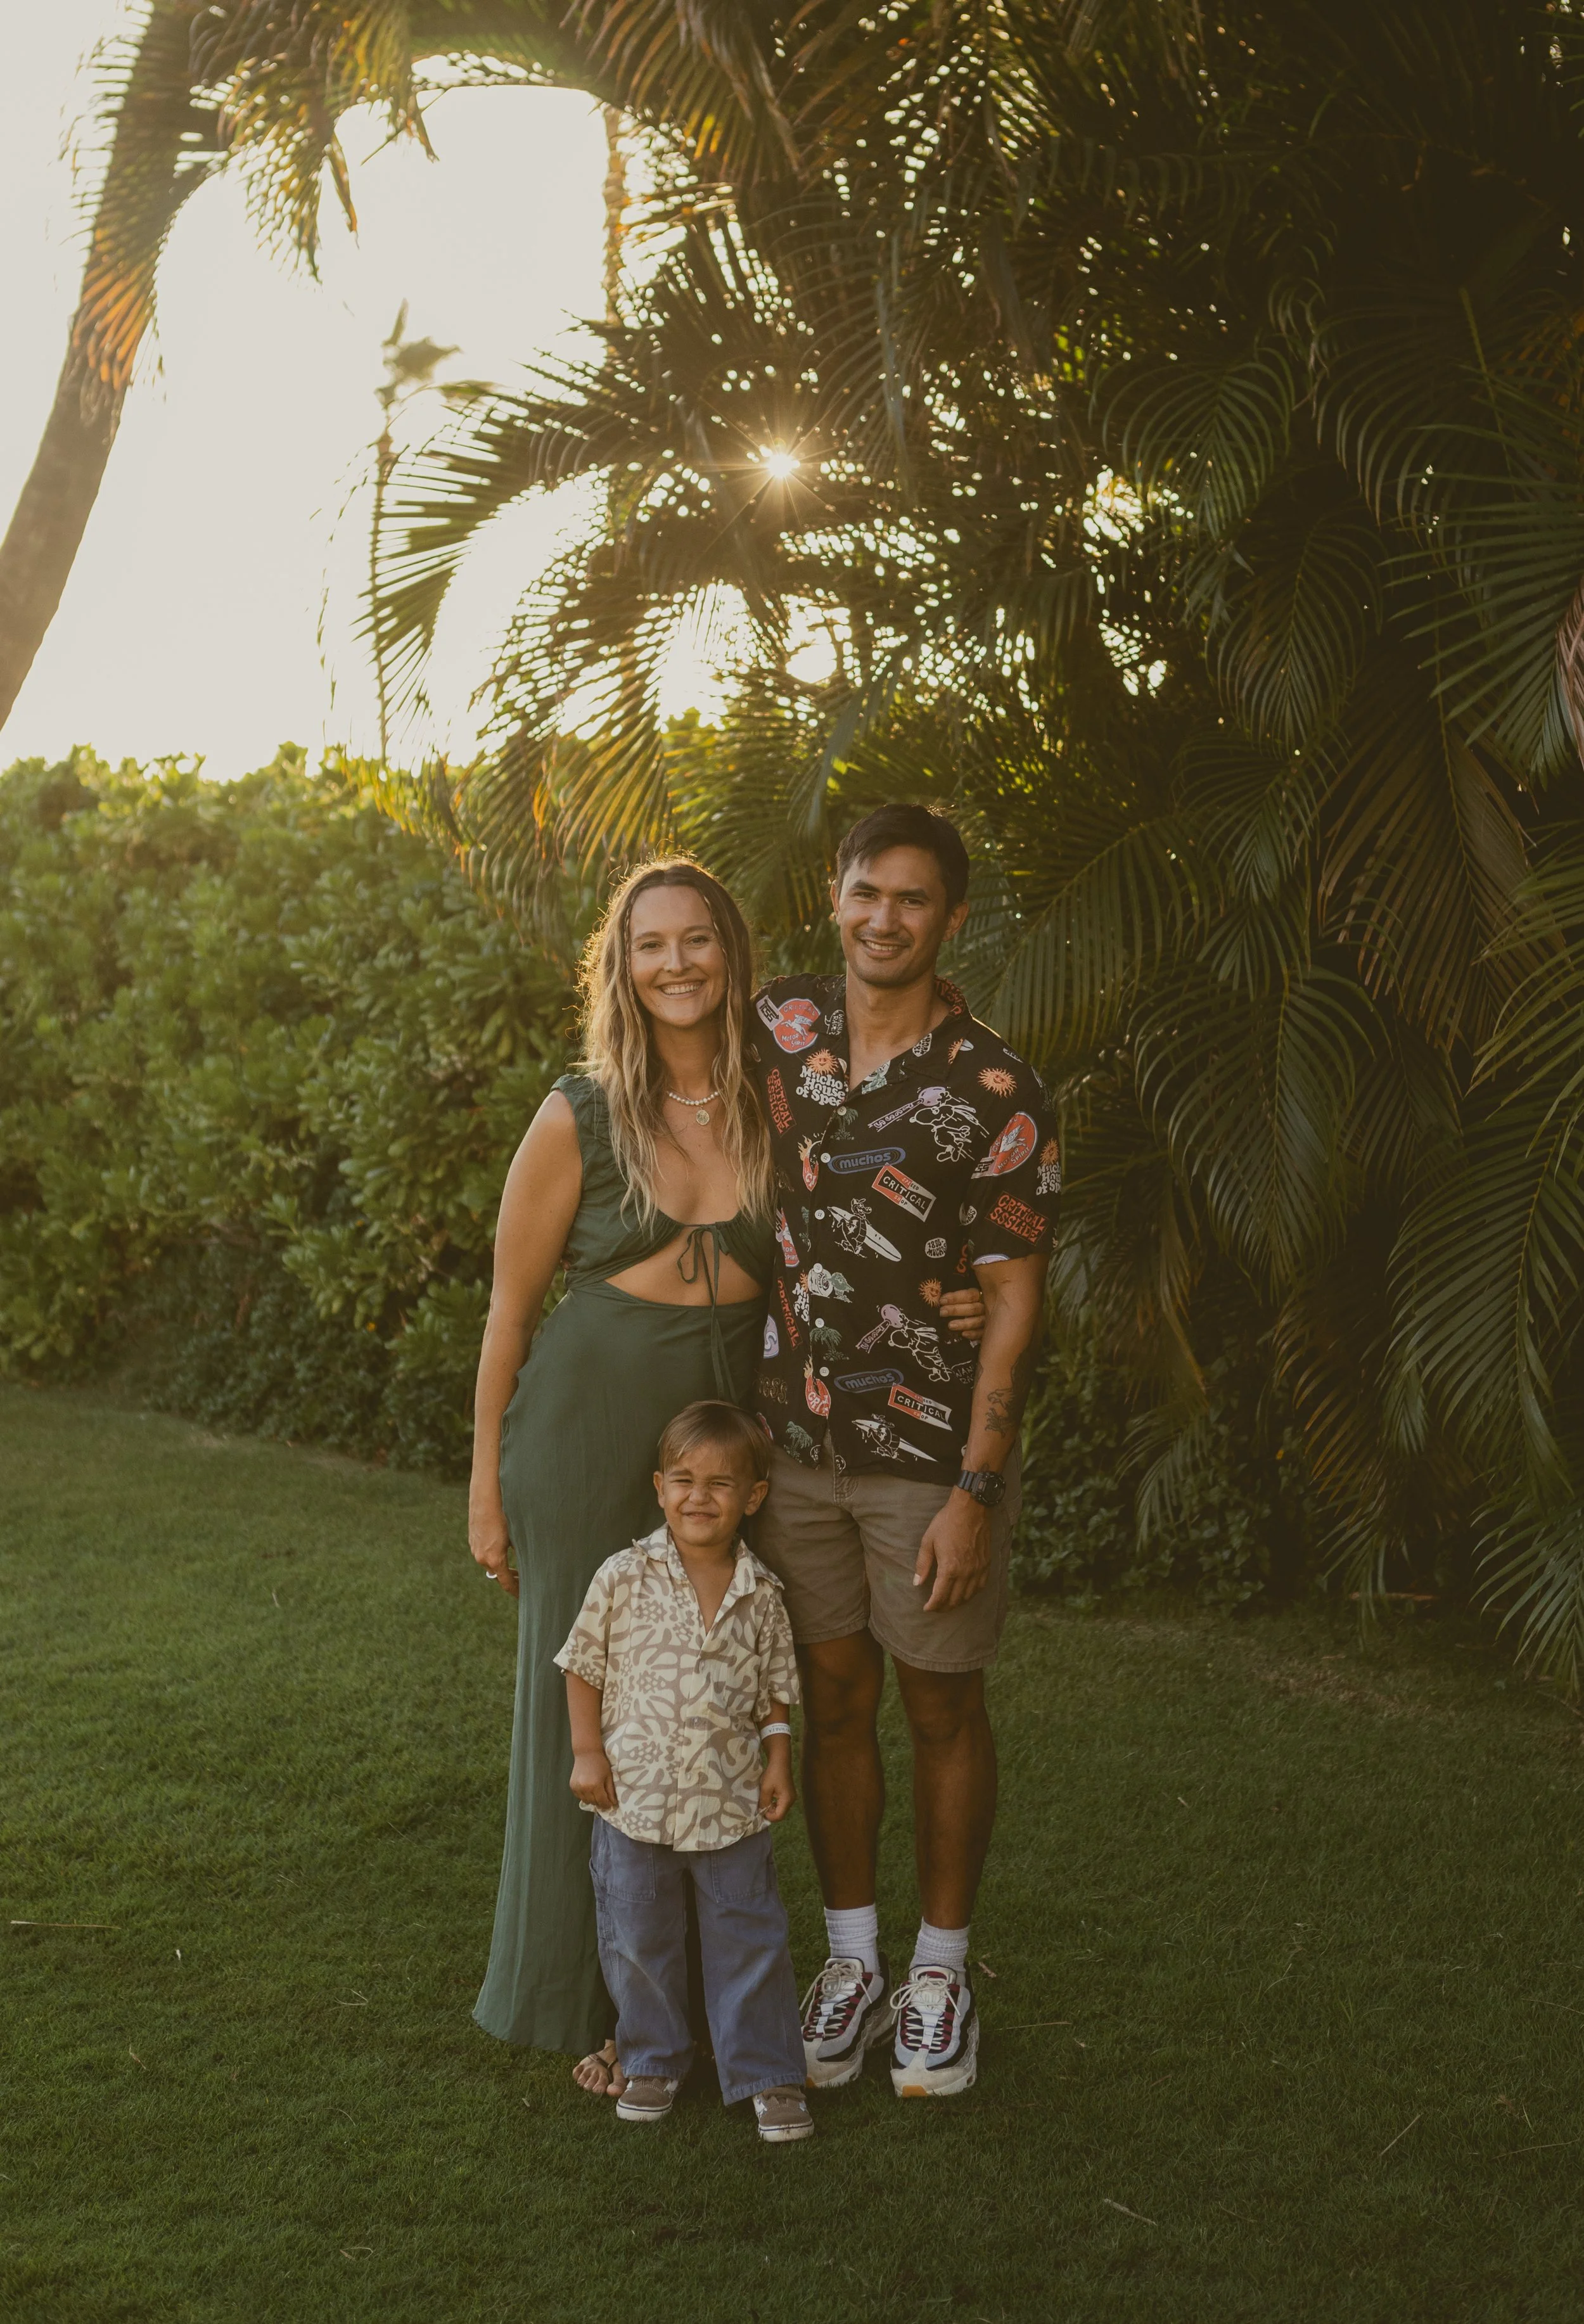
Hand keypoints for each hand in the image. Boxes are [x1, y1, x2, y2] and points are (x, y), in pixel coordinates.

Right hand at [469, 1499, 518, 1597]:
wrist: (486, 1491)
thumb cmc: (505, 1511)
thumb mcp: (517, 1533)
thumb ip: (522, 1551)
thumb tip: (532, 1561)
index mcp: (494, 1558)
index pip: (506, 1583)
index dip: (517, 1591)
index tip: (525, 1595)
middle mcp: (481, 1556)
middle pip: (497, 1574)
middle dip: (511, 1578)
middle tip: (524, 1579)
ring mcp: (474, 1547)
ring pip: (490, 1562)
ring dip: (502, 1564)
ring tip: (516, 1564)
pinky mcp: (472, 1538)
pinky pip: (484, 1551)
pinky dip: (494, 1554)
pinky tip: (504, 1545)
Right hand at [570, 1750, 616, 1810]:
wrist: (586, 1753)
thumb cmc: (600, 1763)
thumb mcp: (608, 1776)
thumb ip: (611, 1791)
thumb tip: (613, 1803)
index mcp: (595, 1785)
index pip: (602, 1802)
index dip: (607, 1804)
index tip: (611, 1804)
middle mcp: (585, 1788)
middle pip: (594, 1803)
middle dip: (601, 1802)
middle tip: (605, 1799)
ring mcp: (577, 1788)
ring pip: (586, 1801)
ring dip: (592, 1800)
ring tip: (597, 1793)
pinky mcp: (572, 1786)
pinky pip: (580, 1797)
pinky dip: (585, 1796)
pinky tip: (589, 1789)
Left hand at [759, 1744, 795, 1822]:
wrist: (780, 1760)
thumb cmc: (773, 1774)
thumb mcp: (765, 1789)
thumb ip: (764, 1802)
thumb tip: (762, 1811)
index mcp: (787, 1800)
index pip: (779, 1816)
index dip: (769, 1816)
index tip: (760, 1810)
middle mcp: (791, 1800)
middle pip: (780, 1814)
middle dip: (770, 1813)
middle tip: (761, 1806)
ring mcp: (791, 1797)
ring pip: (780, 1809)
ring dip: (771, 1808)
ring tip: (763, 1802)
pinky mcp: (788, 1793)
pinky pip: (781, 1803)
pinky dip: (774, 1803)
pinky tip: (768, 1797)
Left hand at [914, 1489, 991, 1611]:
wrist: (971, 1509)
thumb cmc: (947, 1523)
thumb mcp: (928, 1541)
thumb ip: (923, 1564)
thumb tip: (917, 1583)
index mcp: (950, 1568)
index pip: (940, 1596)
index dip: (932, 1606)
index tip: (926, 1608)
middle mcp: (966, 1572)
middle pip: (955, 1600)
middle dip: (943, 1607)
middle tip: (935, 1607)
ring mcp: (978, 1569)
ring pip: (968, 1596)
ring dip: (957, 1602)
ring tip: (948, 1603)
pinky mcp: (986, 1564)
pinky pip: (980, 1586)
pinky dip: (971, 1593)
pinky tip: (965, 1593)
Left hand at [939, 1285, 986, 1342]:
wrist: (995, 1318)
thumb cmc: (971, 1305)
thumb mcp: (968, 1297)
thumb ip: (960, 1296)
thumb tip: (944, 1293)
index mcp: (982, 1295)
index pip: (970, 1295)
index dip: (955, 1297)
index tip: (942, 1300)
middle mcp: (987, 1307)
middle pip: (972, 1308)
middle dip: (956, 1310)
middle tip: (942, 1312)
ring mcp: (990, 1320)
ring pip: (977, 1321)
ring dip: (963, 1323)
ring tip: (950, 1325)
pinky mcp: (989, 1332)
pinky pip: (982, 1333)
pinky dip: (973, 1334)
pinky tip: (964, 1334)